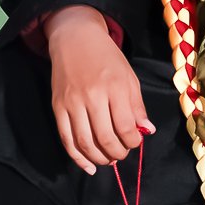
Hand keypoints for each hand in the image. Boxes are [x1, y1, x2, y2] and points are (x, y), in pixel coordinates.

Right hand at [43, 6, 155, 174]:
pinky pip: (66, 138)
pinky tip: (88, 166)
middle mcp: (92, 95)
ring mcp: (72, 102)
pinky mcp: (58, 106)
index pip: (125, 126)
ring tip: (108, 159)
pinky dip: (77, 157)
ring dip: (99, 158)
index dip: (133, 141)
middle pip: (105, 138)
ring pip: (84, 142)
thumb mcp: (129, 77)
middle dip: (117, 153)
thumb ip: (137, 105)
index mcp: (115, 87)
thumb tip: (147, 130)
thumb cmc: (107, 58)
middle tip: (122, 154)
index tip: (136, 142)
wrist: (75, 38)